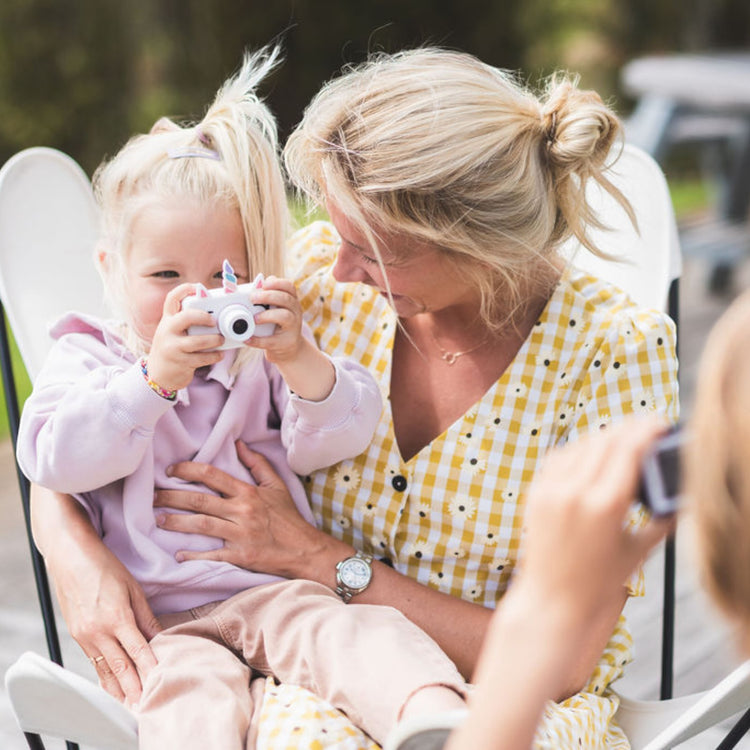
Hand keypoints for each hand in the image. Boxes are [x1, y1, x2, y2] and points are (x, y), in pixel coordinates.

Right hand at [40, 517, 160, 704]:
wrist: (70, 558)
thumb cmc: (105, 567)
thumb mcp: (132, 588)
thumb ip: (146, 616)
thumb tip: (160, 638)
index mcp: (116, 617)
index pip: (138, 650)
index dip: (150, 668)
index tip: (161, 682)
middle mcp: (98, 631)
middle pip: (120, 666)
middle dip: (133, 688)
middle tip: (145, 705)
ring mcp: (84, 635)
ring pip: (104, 668)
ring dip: (117, 688)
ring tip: (129, 704)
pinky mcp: (76, 635)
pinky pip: (92, 661)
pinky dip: (103, 676)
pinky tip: (111, 686)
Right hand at [147, 283, 222, 391]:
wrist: (158, 374)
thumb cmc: (172, 349)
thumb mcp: (172, 331)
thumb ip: (185, 321)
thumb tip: (214, 313)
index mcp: (167, 320)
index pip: (172, 299)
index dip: (185, 290)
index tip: (198, 287)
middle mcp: (167, 331)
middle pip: (186, 317)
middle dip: (204, 317)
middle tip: (214, 321)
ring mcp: (173, 347)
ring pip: (197, 341)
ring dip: (214, 340)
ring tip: (221, 339)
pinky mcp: (181, 362)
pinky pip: (202, 358)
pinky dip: (214, 356)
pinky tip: (220, 354)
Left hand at [154, 441, 323, 576]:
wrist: (304, 549)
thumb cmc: (288, 518)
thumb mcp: (276, 486)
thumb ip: (257, 464)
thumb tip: (239, 444)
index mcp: (248, 492)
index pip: (212, 475)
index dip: (188, 470)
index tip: (171, 471)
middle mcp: (242, 511)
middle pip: (199, 501)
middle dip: (172, 497)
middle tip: (153, 497)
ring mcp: (240, 534)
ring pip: (201, 525)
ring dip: (177, 522)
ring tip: (159, 520)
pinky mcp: (241, 556)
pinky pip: (212, 554)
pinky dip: (194, 555)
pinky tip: (178, 554)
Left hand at [249, 276, 335, 399]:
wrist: (290, 349)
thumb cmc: (279, 325)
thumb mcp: (277, 309)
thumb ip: (269, 298)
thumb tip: (254, 287)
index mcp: (292, 301)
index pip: (289, 287)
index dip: (277, 283)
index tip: (264, 284)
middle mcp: (295, 312)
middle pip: (286, 299)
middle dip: (268, 296)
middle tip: (252, 298)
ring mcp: (293, 328)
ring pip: (285, 316)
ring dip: (267, 315)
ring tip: (254, 319)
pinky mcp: (285, 343)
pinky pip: (271, 340)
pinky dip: (258, 340)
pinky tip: (248, 338)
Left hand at [516, 416, 673, 618]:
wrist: (552, 600)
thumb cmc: (596, 582)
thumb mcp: (638, 550)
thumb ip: (660, 519)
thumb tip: (675, 496)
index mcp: (604, 506)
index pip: (628, 451)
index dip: (646, 431)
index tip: (658, 424)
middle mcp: (574, 493)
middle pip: (605, 441)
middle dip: (627, 430)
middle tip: (644, 428)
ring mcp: (550, 491)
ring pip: (581, 445)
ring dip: (603, 438)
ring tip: (619, 440)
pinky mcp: (535, 493)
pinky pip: (558, 458)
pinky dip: (578, 451)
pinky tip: (590, 455)